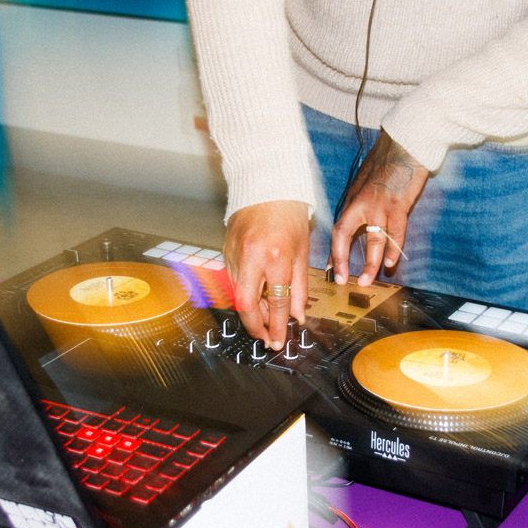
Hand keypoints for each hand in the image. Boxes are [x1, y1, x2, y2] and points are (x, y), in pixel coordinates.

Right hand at [223, 201, 308, 349]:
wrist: (265, 186)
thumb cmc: (288, 215)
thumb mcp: (302, 251)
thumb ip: (299, 287)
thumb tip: (297, 315)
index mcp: (276, 257)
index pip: (276, 301)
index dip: (277, 326)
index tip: (279, 341)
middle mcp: (251, 258)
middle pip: (246, 305)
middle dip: (255, 327)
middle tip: (266, 339)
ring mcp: (234, 254)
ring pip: (238, 295)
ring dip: (252, 310)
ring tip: (266, 317)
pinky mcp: (225, 251)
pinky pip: (234, 280)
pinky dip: (245, 292)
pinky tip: (256, 296)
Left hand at [330, 130, 428, 286]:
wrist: (404, 146)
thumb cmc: (386, 163)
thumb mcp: (364, 182)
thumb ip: (360, 203)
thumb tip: (355, 224)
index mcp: (352, 200)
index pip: (337, 230)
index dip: (333, 252)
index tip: (331, 270)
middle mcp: (361, 204)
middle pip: (344, 236)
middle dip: (341, 261)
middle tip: (341, 281)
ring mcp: (379, 206)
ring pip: (373, 241)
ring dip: (370, 264)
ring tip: (367, 280)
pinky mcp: (398, 205)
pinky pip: (395, 233)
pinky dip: (393, 249)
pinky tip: (391, 263)